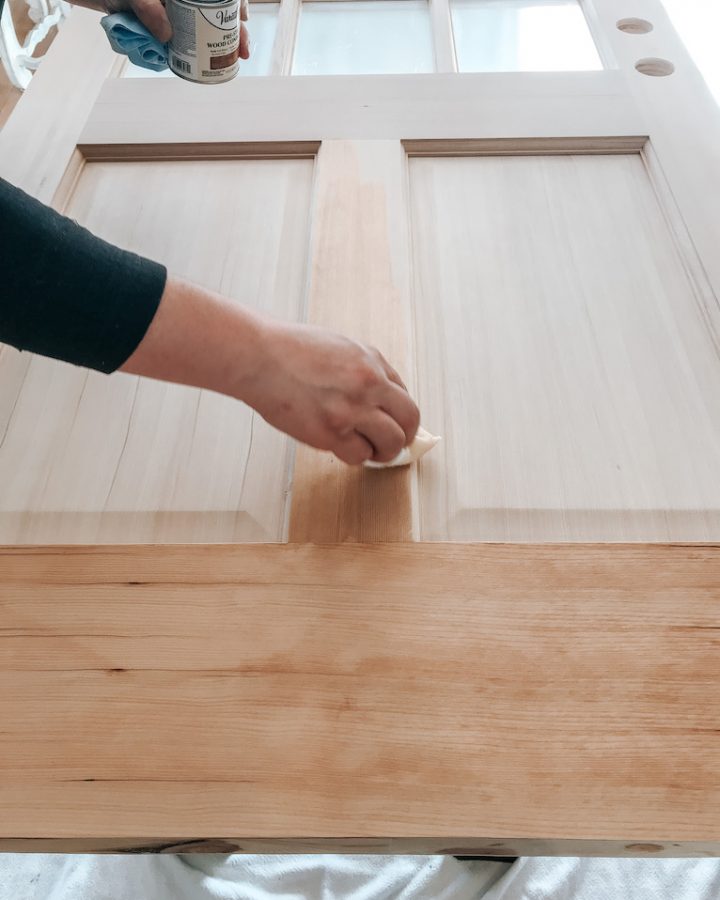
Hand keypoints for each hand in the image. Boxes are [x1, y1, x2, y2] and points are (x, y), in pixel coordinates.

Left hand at [77, 0, 249, 55]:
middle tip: (243, 52)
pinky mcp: (165, 25)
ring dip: (221, 43)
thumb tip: (167, 36)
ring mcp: (175, 11)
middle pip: (218, 10)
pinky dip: (197, 50)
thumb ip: (147, 9)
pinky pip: (186, 39)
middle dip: (235, 30)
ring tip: (232, 60)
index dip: (236, 5)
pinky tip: (208, 61)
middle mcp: (183, 0)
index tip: (243, 20)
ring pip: (206, 25)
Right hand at [122, 278, 418, 464]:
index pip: (405, 395)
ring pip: (390, 443)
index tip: (396, 424)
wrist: (259, 356)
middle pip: (409, 420)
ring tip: (369, 451)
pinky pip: (358, 455)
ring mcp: (351, 409)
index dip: (402, 414)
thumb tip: (383, 398)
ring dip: (382, 452)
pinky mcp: (330, 432)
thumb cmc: (290, 350)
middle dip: (404, 437)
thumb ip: (365, 369)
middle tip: (393, 445)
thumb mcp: (340, 346)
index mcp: (372, 361)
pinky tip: (341, 446)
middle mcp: (368, 384)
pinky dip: (354, 456)